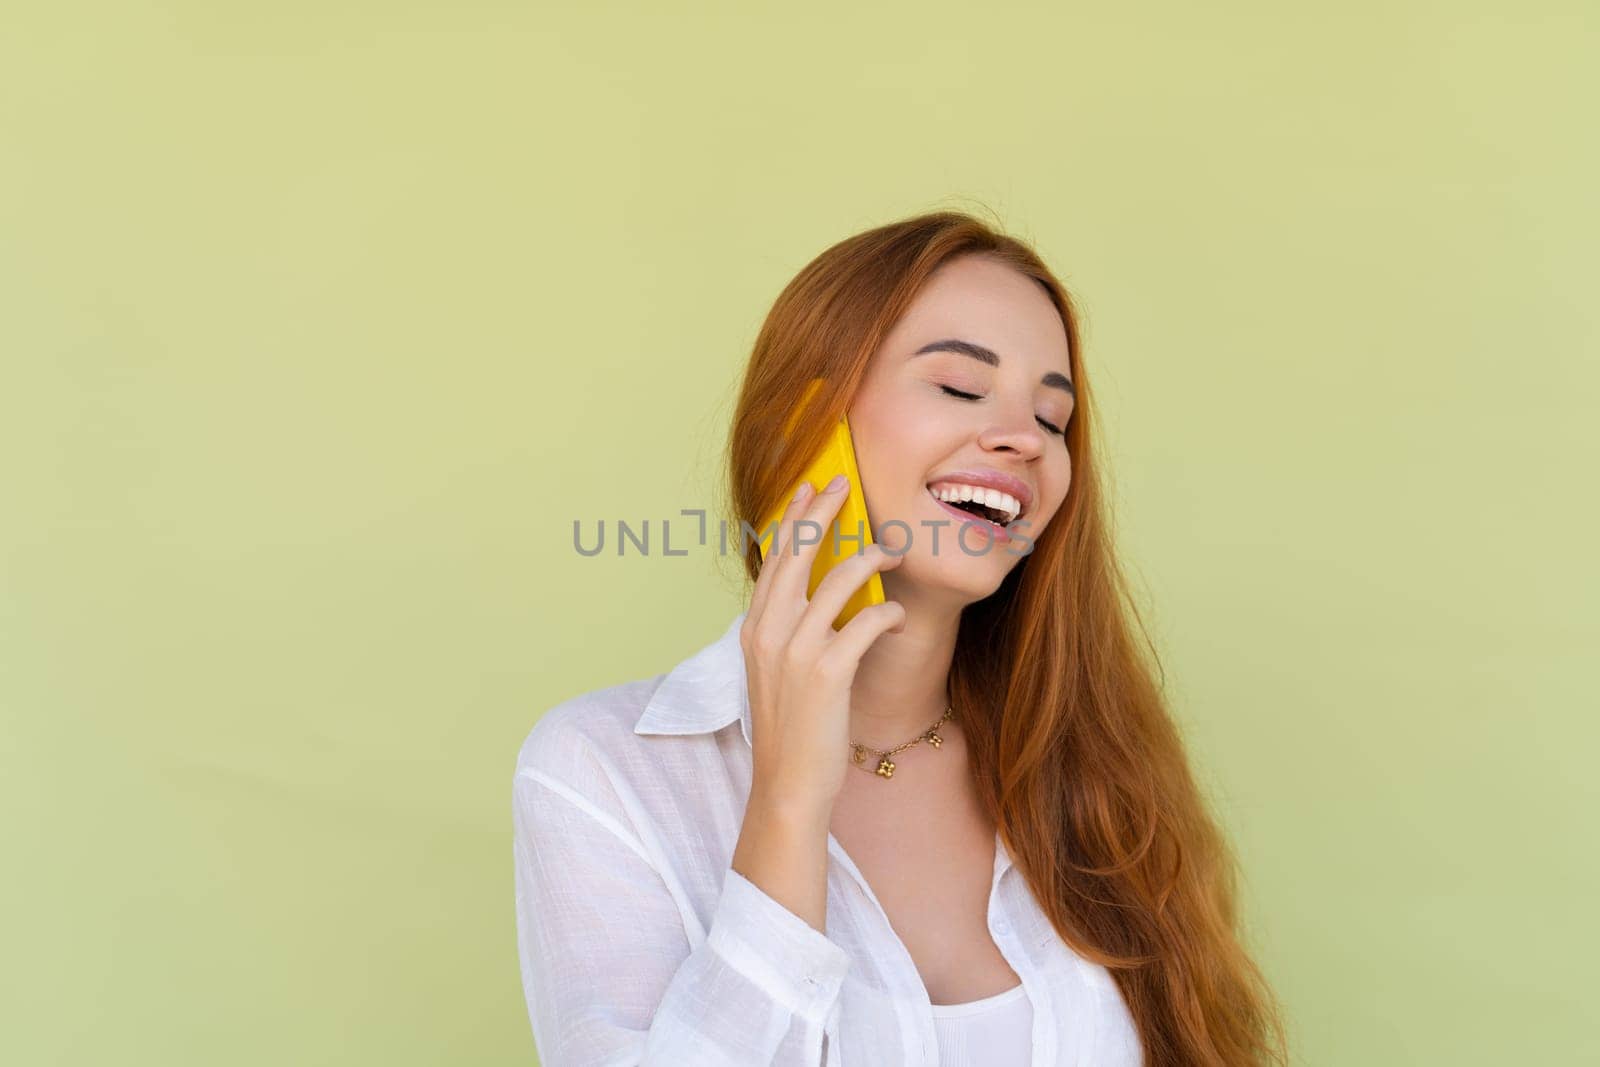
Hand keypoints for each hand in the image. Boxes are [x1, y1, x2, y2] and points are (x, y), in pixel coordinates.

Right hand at [740, 474, 907, 818]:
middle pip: (797, 553)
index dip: (793, 519)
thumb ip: (790, 632)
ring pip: (836, 580)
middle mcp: (768, 633)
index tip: (809, 487)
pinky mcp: (825, 673)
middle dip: (824, 512)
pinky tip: (898, 615)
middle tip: (845, 482)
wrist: (787, 785)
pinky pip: (864, 622)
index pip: (773, 559)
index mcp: (755, 629)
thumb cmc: (792, 729)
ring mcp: (795, 651)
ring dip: (870, 557)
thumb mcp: (778, 672)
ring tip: (893, 550)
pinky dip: (886, 612)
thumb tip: (819, 596)